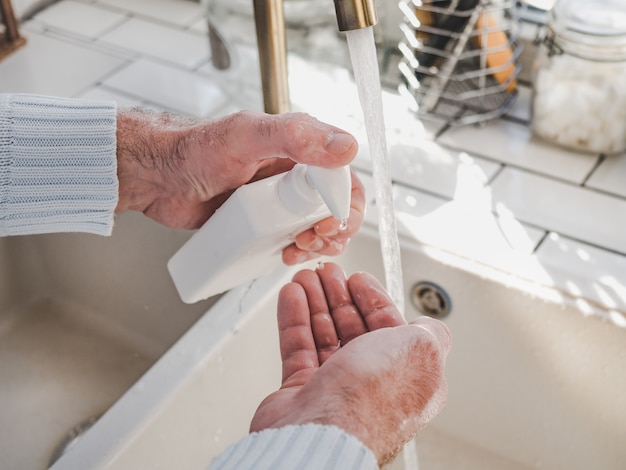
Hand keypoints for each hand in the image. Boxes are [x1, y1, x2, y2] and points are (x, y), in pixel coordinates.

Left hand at [115, 110, 364, 262]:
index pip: (342, 178)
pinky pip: (289, 241)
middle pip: (335, 208)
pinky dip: (295, 253)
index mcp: (299, 150)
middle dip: (334, 230)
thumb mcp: (247, 137)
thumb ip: (296, 137)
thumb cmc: (194, 149)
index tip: (327, 221)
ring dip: (317, 245)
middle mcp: (292, 177)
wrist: (157, 177)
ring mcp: (278, 202)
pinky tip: (282, 254)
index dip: (344, 205)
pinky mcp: (262, 224)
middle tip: (312, 239)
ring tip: (295, 249)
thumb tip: (344, 147)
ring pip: (317, 228)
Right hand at [250, 263, 450, 465]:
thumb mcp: (421, 350)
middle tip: (327, 272)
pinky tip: (292, 296)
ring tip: (305, 277)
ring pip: (325, 335)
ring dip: (315, 301)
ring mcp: (336, 389)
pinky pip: (298, 347)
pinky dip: (295, 319)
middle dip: (340, 295)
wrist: (322, 433)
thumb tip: (429, 325)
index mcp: (406, 376)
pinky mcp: (303, 392)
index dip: (374, 299)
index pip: (391, 328)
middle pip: (355, 328)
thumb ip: (431, 333)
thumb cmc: (372, 399)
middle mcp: (372, 383)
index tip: (358, 279)